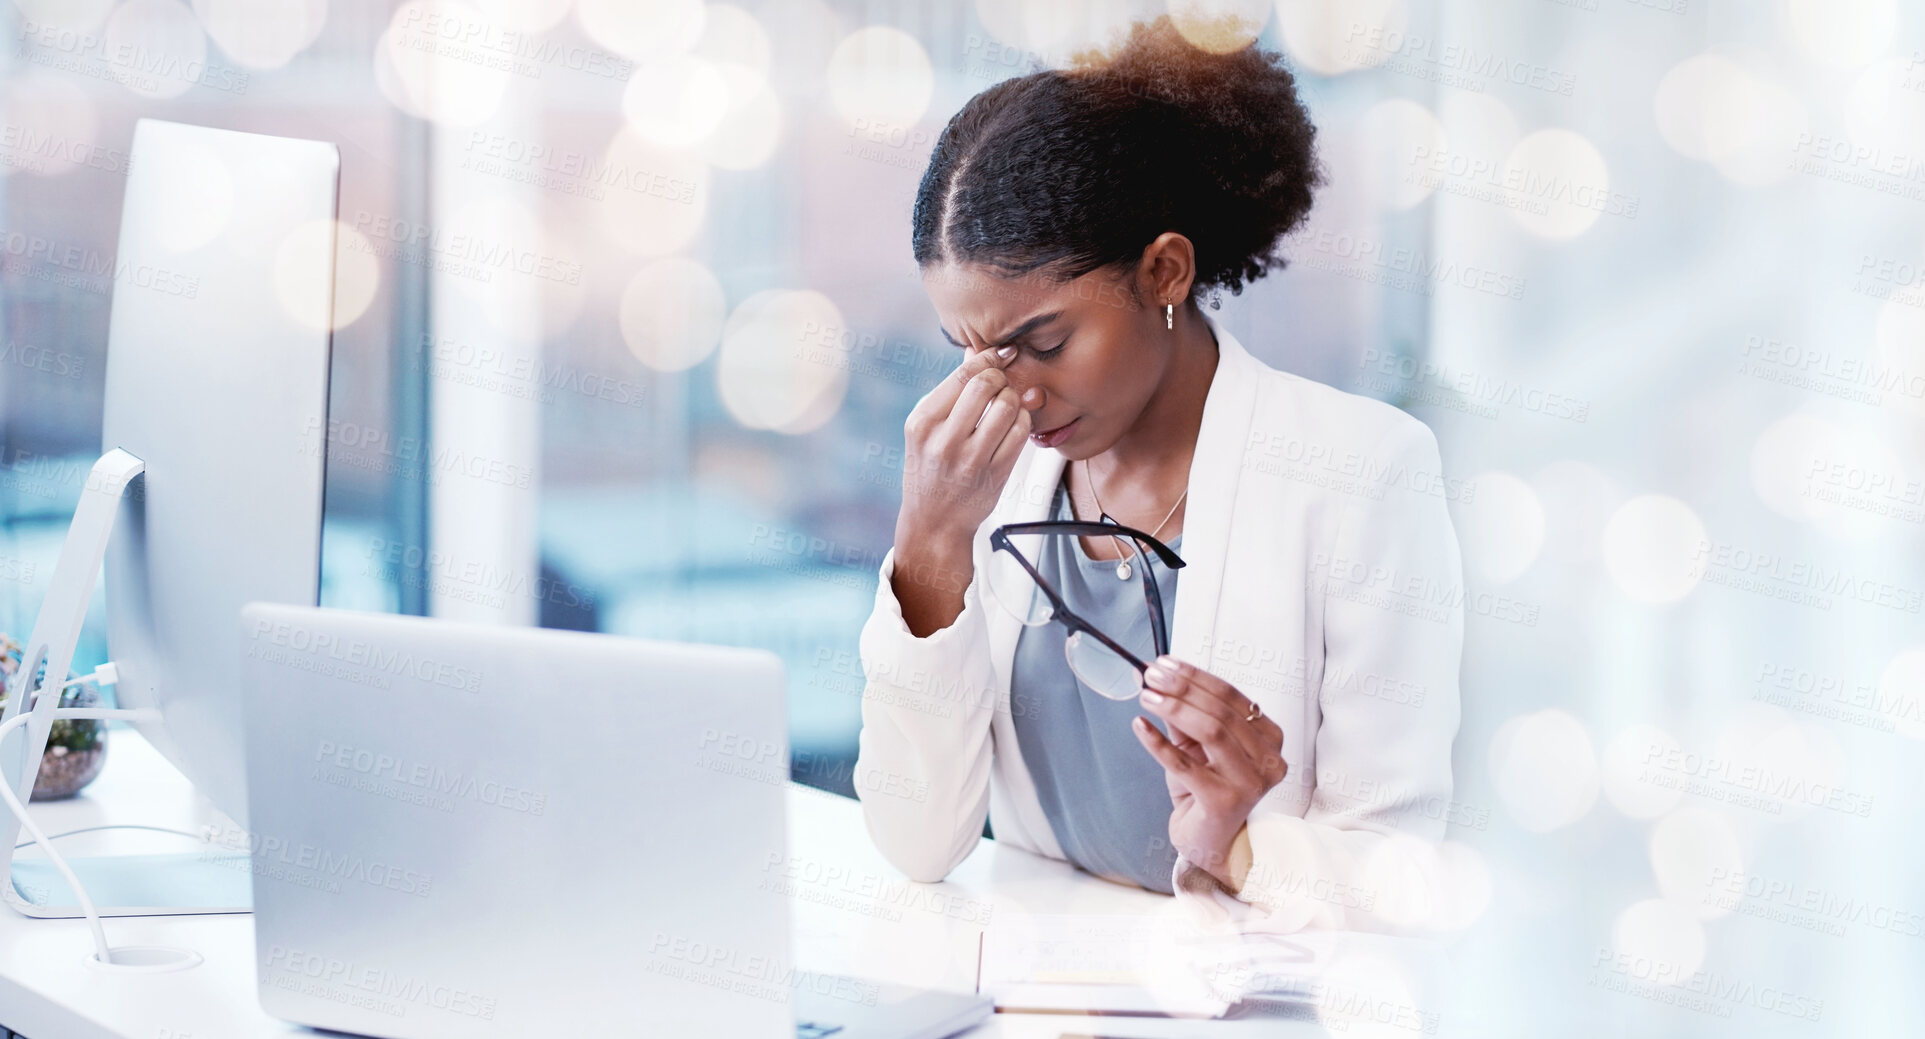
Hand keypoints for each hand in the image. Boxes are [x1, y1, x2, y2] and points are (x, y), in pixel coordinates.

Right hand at [896, 343, 1034, 544]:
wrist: (934, 522)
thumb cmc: (931, 469)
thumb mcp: (928, 429)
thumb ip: (951, 390)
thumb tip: (975, 351)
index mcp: (923, 422)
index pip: (963, 375)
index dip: (988, 358)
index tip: (1001, 354)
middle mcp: (944, 440)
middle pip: (987, 385)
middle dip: (1001, 378)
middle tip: (1001, 384)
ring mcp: (971, 459)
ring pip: (1008, 406)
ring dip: (1014, 399)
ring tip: (1007, 405)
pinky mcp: (995, 474)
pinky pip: (1021, 432)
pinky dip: (1023, 421)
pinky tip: (1013, 425)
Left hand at [1131, 655, 1287, 888]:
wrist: (1212, 844)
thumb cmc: (1207, 792)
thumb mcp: (1196, 747)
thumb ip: (1185, 717)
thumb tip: (1158, 680)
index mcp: (1268, 738)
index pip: (1231, 696)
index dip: (1195, 677)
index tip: (1164, 664)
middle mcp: (1267, 759)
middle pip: (1221, 711)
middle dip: (1181, 688)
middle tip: (1150, 676)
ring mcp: (1250, 782)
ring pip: (1211, 731)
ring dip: (1173, 708)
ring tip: (1147, 697)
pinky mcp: (1224, 801)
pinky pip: (1185, 764)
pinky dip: (1158, 742)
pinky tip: (1140, 726)